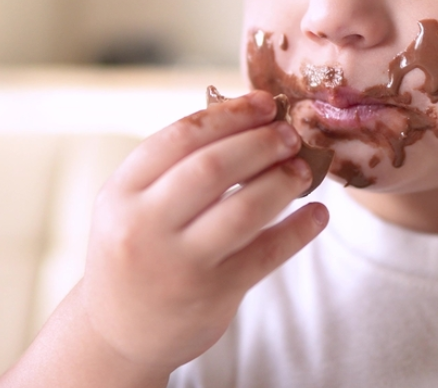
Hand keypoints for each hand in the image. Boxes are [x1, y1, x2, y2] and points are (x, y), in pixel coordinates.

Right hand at [79, 90, 326, 376]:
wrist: (119, 334)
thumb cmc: (137, 251)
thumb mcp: (134, 205)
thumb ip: (177, 167)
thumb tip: (253, 120)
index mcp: (121, 193)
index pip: (180, 136)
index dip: (229, 114)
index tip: (264, 103)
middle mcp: (144, 226)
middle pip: (212, 167)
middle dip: (260, 143)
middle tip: (290, 134)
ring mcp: (179, 263)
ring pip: (244, 209)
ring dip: (283, 181)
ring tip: (303, 170)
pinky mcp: (212, 294)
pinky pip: (266, 253)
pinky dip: (299, 230)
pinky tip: (318, 214)